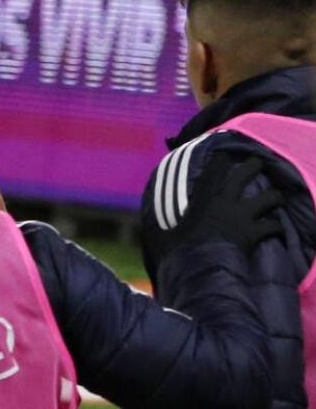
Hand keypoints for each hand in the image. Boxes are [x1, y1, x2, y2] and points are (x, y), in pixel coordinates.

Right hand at [157, 156, 282, 254]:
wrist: (201, 266)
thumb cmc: (179, 249)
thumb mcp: (161, 234)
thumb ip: (157, 225)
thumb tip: (140, 221)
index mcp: (203, 197)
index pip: (213, 170)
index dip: (221, 158)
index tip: (224, 151)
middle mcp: (225, 201)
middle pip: (244, 175)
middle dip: (253, 166)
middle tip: (258, 162)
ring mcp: (243, 216)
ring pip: (269, 198)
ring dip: (274, 197)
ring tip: (275, 198)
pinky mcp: (254, 232)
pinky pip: (273, 226)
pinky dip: (277, 227)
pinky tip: (277, 229)